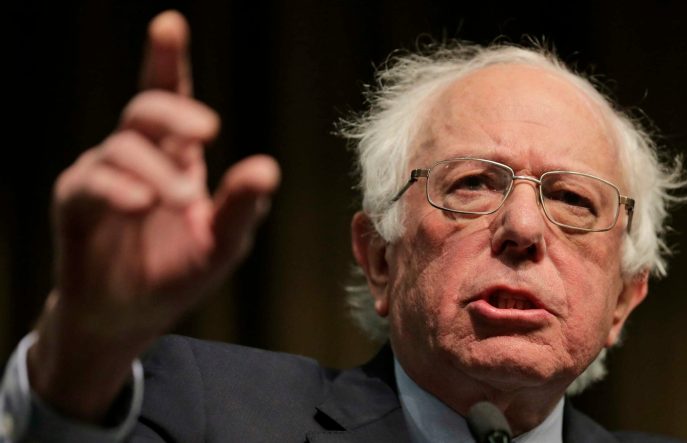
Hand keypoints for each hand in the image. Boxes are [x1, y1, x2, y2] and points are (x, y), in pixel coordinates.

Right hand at [28, 10, 279, 421]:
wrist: (129, 317)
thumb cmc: (176, 272)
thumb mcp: (221, 242)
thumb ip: (241, 207)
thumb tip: (269, 168)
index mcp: (175, 157)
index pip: (171, 99)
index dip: (167, 60)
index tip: (169, 24)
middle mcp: (137, 157)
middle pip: (146, 108)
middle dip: (174, 109)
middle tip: (207, 130)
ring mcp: (103, 176)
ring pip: (123, 146)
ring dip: (156, 170)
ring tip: (181, 199)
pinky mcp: (76, 204)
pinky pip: (91, 184)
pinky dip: (118, 190)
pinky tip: (142, 204)